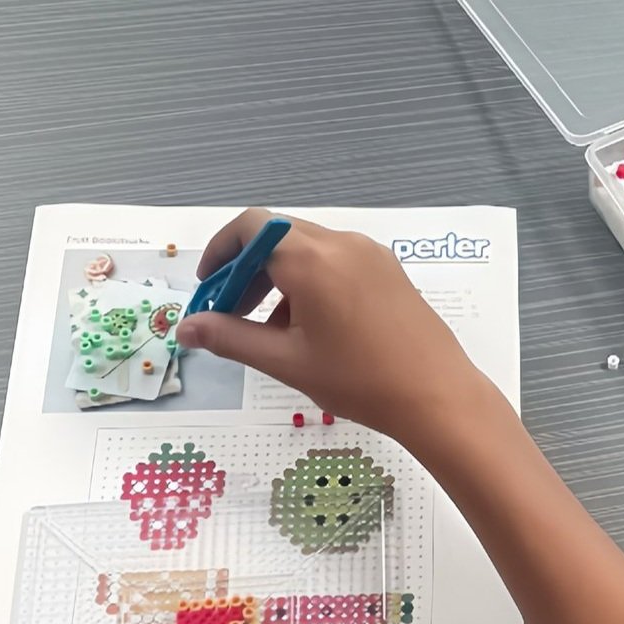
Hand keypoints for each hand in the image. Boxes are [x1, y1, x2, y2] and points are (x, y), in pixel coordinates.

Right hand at [176, 208, 492, 442]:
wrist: (437, 395)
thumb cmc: (359, 381)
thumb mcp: (286, 362)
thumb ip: (231, 339)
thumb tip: (186, 328)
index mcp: (311, 259)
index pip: (250, 228)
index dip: (220, 253)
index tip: (208, 290)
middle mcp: (340, 243)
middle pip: (277, 236)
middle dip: (246, 270)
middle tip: (230, 315)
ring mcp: (368, 253)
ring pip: (306, 249)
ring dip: (277, 279)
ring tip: (270, 331)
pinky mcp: (387, 269)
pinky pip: (334, 261)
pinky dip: (309, 283)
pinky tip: (309, 329)